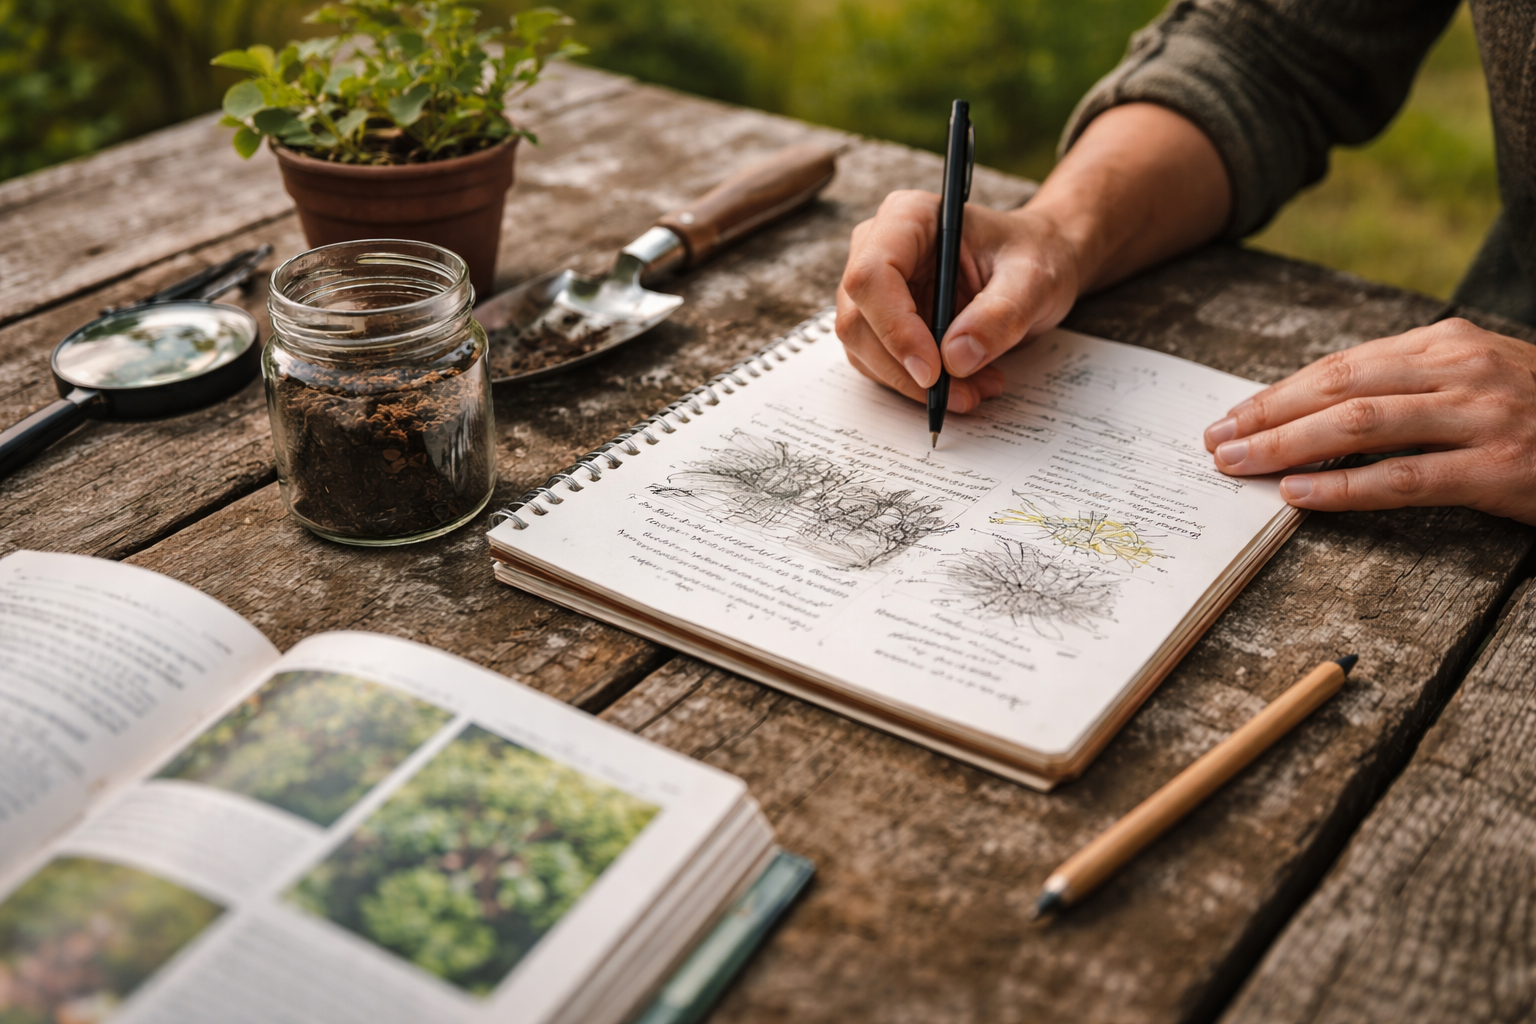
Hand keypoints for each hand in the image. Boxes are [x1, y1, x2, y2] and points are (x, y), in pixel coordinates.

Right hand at [835, 192, 1080, 411]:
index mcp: (908, 218)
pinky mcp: (880, 322)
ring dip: (913, 383)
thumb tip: (956, 358)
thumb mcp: (1034, 278)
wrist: (1036, 264)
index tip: (934, 371)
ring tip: (976, 387)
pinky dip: (916, 386)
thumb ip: (1001, 313)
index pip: (872, 275)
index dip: (895, 328)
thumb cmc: (1033, 255)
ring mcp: (874, 289)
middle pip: (859, 320)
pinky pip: (879, 364)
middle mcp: (878, 248)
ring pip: (863, 350)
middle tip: (963, 393)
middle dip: (906, 369)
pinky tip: (963, 382)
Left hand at [1203, 318, 1535, 524]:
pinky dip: (1345, 486)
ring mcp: (1485, 417)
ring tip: (1239, 465)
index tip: (1231, 416)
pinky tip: (1299, 494)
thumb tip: (1311, 415)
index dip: (1278, 393)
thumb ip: (1404, 388)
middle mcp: (1463, 369)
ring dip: (1288, 447)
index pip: (1341, 365)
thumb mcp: (1474, 380)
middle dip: (1268, 417)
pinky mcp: (1500, 469)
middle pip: (1340, 388)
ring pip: (1363, 426)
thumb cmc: (1535, 414)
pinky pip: (1405, 478)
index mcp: (1447, 342)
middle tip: (1215, 443)